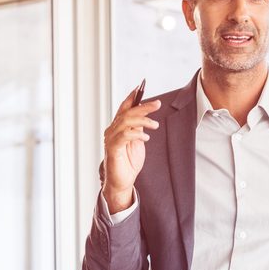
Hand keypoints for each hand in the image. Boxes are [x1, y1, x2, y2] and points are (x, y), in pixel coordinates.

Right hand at [102, 87, 161, 213]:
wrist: (122, 181)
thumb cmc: (129, 162)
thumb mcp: (137, 140)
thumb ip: (138, 127)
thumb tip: (144, 114)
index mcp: (117, 127)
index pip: (123, 108)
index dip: (131, 98)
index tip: (140, 88)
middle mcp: (112, 130)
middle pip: (127, 112)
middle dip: (143, 107)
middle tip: (157, 104)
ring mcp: (110, 139)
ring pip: (126, 122)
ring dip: (142, 120)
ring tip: (155, 125)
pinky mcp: (112, 149)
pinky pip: (124, 136)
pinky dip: (136, 134)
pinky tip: (145, 137)